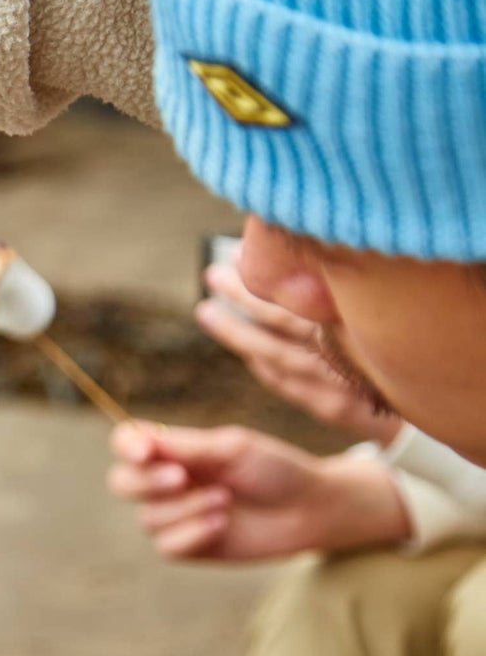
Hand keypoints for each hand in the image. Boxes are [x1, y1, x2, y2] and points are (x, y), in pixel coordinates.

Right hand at [107, 422, 409, 561]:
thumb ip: (186, 446)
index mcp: (173, 450)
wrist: (310, 509)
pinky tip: (222, 525)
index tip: (145, 452)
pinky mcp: (186, 547)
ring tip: (225, 502)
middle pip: (121, 482)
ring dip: (186, 509)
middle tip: (180, 478)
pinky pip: (166, 546)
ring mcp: (174, 516)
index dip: (126, 447)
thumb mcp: (233, 448)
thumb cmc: (275, 470)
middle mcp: (166, 482)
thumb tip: (141, 439)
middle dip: (146, 482)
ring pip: (148, 518)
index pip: (127, 443)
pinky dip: (192, 534)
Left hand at [199, 262, 403, 442]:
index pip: (299, 296)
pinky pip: (288, 384)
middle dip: (244, 295)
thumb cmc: (413, 343)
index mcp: (355, 319)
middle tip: (212, 274)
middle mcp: (345, 349)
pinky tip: (246, 353)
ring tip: (208, 311)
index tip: (236, 255)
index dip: (264, 277)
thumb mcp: (381, 310)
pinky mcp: (335, 407)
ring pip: (277, 354)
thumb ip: (350, 287)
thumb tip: (313, 249)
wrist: (447, 403)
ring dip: (239, 333)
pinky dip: (264, 367)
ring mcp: (337, 382)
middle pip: (282, 319)